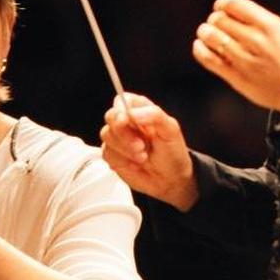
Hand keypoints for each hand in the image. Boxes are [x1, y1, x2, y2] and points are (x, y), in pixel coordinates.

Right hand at [99, 94, 197, 211]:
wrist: (169, 180)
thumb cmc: (172, 152)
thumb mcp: (171, 130)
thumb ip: (154, 115)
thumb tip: (132, 113)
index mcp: (141, 110)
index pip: (122, 99)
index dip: (121, 110)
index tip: (126, 121)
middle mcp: (127, 122)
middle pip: (110, 117)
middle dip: (124, 134)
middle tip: (141, 146)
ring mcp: (118, 138)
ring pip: (106, 136)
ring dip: (125, 150)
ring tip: (143, 157)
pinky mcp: (113, 154)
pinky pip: (106, 153)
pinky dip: (122, 161)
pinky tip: (135, 165)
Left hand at [192, 0, 279, 111]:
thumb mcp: (278, 29)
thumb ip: (253, 14)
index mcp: (269, 24)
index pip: (232, 3)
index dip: (221, 3)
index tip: (221, 8)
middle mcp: (257, 40)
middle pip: (219, 18)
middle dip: (214, 20)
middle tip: (217, 26)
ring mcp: (246, 59)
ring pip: (211, 35)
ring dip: (205, 32)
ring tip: (207, 35)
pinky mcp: (236, 77)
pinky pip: (208, 58)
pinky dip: (199, 49)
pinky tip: (201, 46)